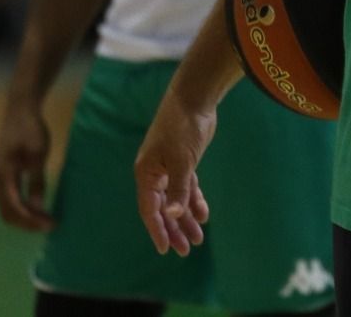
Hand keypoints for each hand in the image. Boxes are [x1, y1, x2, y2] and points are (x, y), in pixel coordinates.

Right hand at [0, 102, 55, 230]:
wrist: (21, 109)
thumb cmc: (31, 129)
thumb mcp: (38, 155)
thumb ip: (37, 182)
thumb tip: (39, 208)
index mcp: (3, 176)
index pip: (15, 208)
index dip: (32, 220)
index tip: (51, 225)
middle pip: (8, 213)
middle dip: (28, 223)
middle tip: (50, 226)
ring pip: (8, 208)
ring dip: (25, 217)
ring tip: (46, 220)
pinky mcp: (3, 175)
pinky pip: (10, 199)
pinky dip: (22, 208)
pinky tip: (38, 208)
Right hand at [133, 98, 214, 256]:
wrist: (195, 99)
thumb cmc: (183, 128)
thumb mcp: (182, 161)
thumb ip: (178, 190)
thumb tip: (171, 215)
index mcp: (146, 173)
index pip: (149, 209)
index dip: (157, 230)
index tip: (165, 249)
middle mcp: (154, 172)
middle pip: (162, 208)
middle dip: (174, 229)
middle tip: (185, 251)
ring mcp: (169, 167)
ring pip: (175, 200)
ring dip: (185, 219)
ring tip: (198, 239)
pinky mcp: (183, 161)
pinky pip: (186, 187)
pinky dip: (194, 200)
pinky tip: (203, 215)